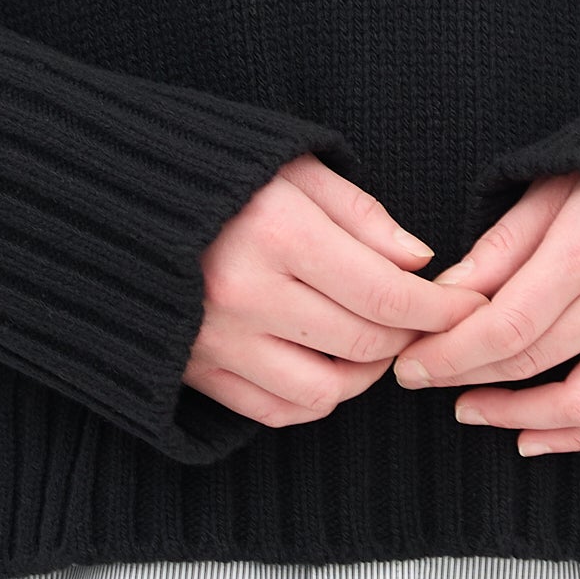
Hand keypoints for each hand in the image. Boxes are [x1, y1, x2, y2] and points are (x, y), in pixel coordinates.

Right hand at [184, 153, 488, 428]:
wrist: (111, 197)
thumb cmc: (216, 172)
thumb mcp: (292, 167)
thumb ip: (362, 216)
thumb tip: (420, 262)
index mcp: (279, 235)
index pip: (387, 296)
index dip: (440, 309)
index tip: (467, 308)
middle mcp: (247, 295)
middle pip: (363, 346)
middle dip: (410, 339)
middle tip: (425, 322)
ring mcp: (217, 341)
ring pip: (324, 392)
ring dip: (365, 377)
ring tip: (376, 345)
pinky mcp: (195, 371)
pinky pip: (275, 411)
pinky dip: (314, 399)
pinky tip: (327, 367)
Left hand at [389, 172, 579, 454]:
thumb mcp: (553, 188)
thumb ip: (499, 249)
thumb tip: (442, 301)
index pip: (506, 323)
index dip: (450, 353)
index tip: (411, 363)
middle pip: (534, 362)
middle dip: (466, 378)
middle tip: (425, 380)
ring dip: (516, 419)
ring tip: (470, 411)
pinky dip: (577, 436)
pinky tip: (532, 436)